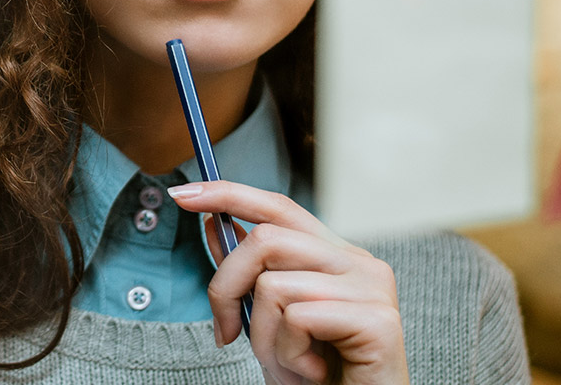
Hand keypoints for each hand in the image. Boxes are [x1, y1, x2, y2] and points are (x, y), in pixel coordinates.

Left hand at [167, 180, 408, 384]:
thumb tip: (214, 224)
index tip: (183, 194)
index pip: (279, 208)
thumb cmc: (316, 375)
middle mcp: (359, 263)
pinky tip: (313, 371)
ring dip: (263, 338)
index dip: (229, 195)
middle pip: (264, 240)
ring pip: (273, 286)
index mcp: (335, 256)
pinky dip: (288, 355)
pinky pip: (298, 319)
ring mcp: (372, 288)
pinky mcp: (377, 321)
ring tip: (289, 363)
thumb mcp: (269, 320)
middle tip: (227, 332)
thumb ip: (249, 274)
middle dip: (227, 288)